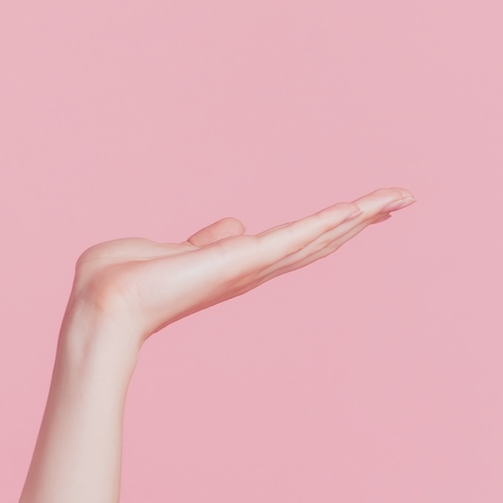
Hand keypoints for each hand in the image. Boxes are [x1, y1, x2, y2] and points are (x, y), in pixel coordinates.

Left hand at [71, 186, 413, 342]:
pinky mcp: (243, 260)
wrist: (103, 304)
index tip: (361, 210)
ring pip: (317, 237)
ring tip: (396, 198)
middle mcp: (249, 270)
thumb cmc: (119, 281)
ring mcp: (250, 267)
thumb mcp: (169, 251)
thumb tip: (231, 226)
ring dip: (359, 216)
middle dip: (359, 220)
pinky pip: (296, 237)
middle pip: (317, 241)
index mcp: (232, 264)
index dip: (328, 226)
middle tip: (399, 200)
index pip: (292, 242)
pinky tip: (361, 208)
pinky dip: (330, 222)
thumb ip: (204, 241)